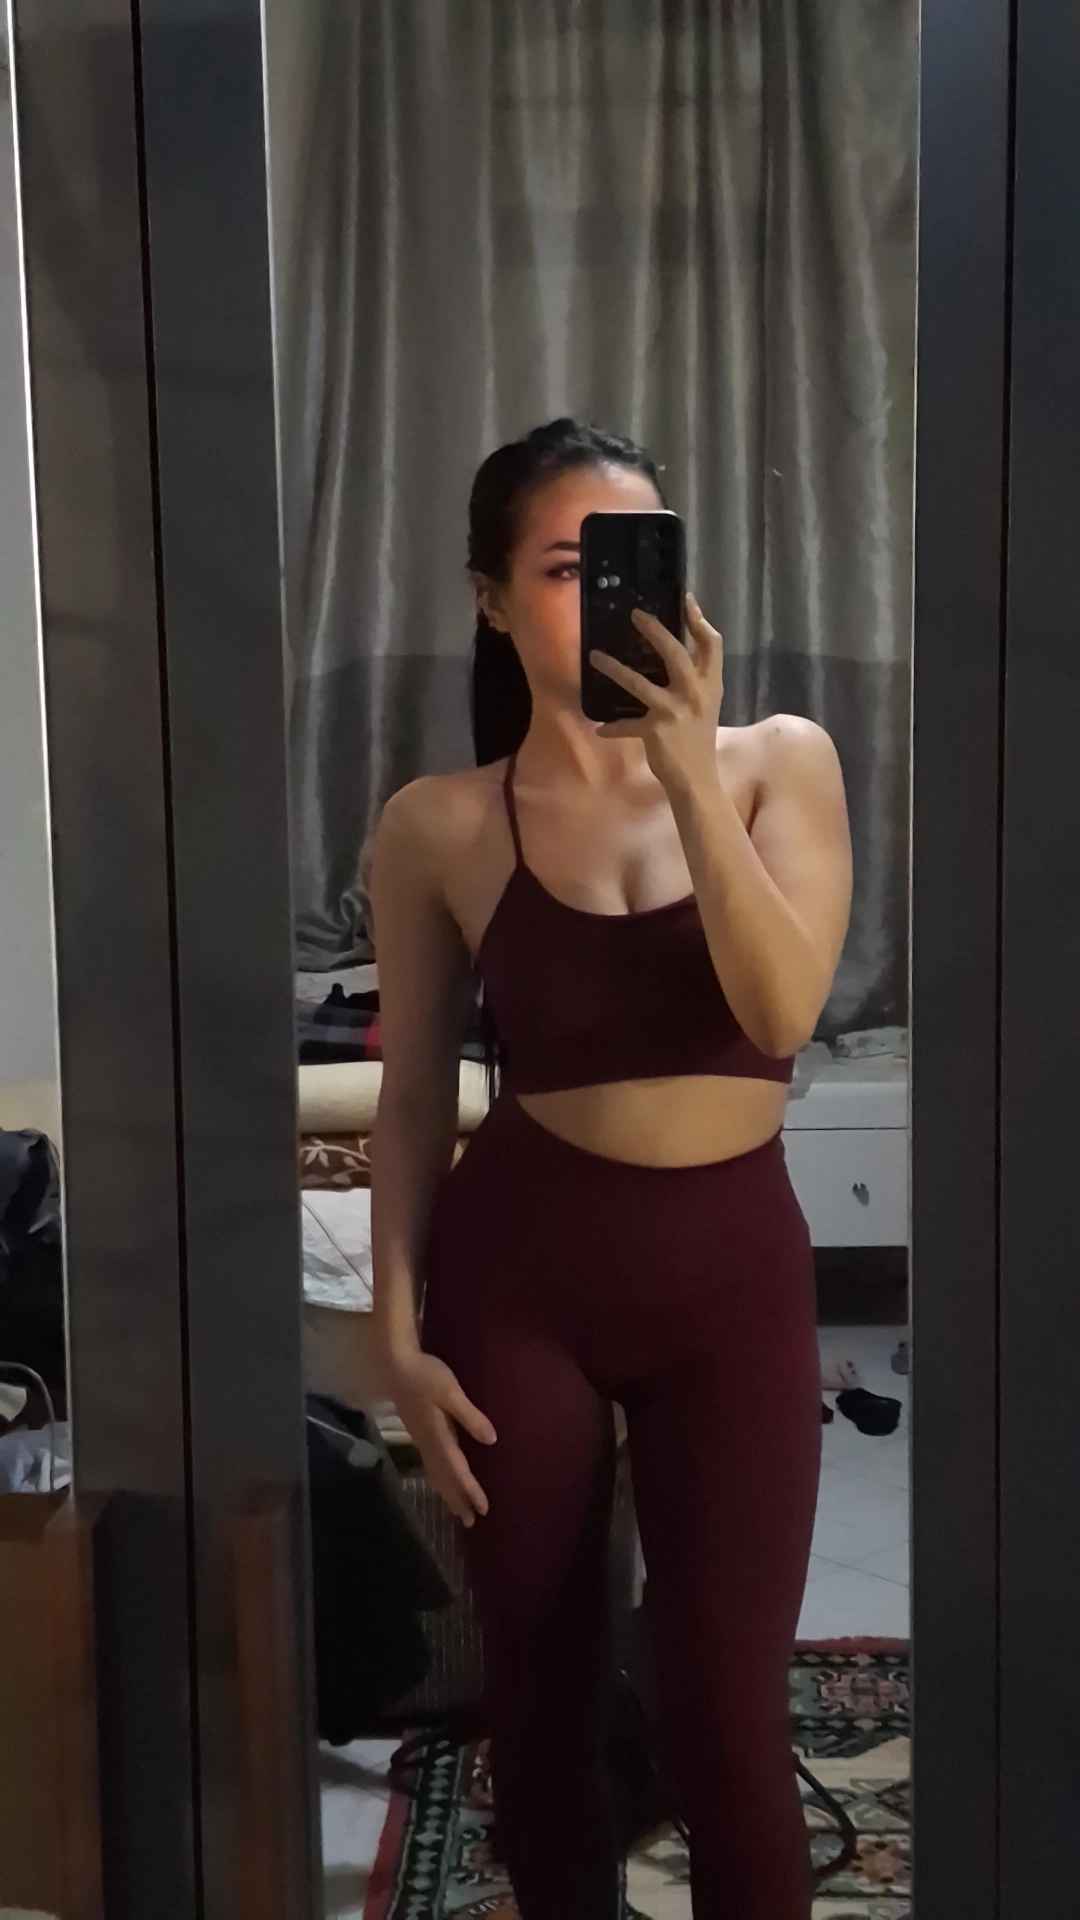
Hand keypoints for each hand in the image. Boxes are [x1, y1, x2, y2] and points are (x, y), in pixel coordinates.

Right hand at [383, 1347, 496, 1527]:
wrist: (395, 1364)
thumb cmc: (425, 1374)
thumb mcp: (450, 1391)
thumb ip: (470, 1416)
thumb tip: (491, 1440)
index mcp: (437, 1435)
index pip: (457, 1470)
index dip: (470, 1490)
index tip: (482, 1509)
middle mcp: (428, 1442)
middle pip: (444, 1478)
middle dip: (457, 1500)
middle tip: (470, 1522)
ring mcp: (420, 1438)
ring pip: (435, 1473)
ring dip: (447, 1492)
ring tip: (456, 1509)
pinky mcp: (418, 1432)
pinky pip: (430, 1464)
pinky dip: (438, 1478)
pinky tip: (441, 1479)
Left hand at [588, 591, 724, 792]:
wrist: (698, 779)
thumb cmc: (698, 738)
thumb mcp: (705, 705)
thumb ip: (695, 680)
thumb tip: (671, 656)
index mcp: (711, 684)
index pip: (712, 645)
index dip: (699, 620)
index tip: (686, 599)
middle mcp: (695, 693)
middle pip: (675, 652)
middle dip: (654, 630)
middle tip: (635, 614)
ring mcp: (675, 711)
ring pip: (639, 683)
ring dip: (613, 668)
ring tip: (594, 657)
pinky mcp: (656, 731)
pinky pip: (627, 725)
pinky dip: (613, 727)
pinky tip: (599, 729)